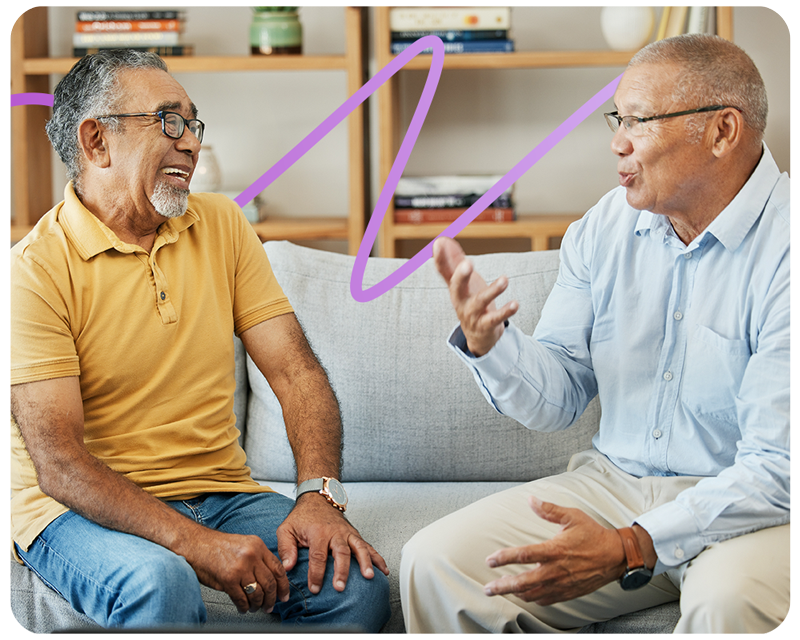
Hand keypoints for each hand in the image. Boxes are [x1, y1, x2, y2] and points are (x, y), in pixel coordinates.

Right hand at [179, 527, 290, 613]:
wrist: (196, 544)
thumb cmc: (217, 546)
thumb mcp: (244, 544)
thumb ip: (258, 557)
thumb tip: (270, 577)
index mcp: (257, 545)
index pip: (278, 568)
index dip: (283, 585)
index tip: (283, 595)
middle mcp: (251, 555)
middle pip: (270, 583)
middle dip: (271, 599)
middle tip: (270, 606)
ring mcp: (240, 567)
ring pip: (257, 593)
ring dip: (257, 604)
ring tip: (255, 608)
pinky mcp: (228, 579)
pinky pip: (241, 599)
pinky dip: (244, 607)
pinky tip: (243, 608)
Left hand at [277, 493, 389, 593]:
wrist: (318, 499)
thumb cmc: (302, 517)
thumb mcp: (286, 529)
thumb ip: (285, 548)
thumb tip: (288, 566)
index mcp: (318, 532)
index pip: (317, 555)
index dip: (316, 573)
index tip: (315, 588)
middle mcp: (335, 532)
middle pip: (341, 552)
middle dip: (341, 570)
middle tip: (340, 587)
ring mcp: (347, 533)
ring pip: (358, 548)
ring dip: (365, 562)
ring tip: (368, 577)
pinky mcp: (355, 535)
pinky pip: (368, 546)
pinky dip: (377, 558)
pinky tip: (383, 570)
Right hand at [433, 236, 517, 356]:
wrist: (478, 337)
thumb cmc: (470, 303)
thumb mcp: (462, 283)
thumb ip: (454, 261)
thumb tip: (443, 240)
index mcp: (455, 288)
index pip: (444, 272)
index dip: (440, 258)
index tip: (438, 243)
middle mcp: (460, 301)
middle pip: (456, 288)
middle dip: (461, 276)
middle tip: (468, 263)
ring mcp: (472, 314)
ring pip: (480, 302)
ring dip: (493, 290)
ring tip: (505, 280)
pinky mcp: (486, 325)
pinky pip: (495, 319)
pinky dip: (506, 311)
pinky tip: (515, 304)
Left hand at [483, 497, 625, 605]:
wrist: (616, 556)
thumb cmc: (593, 534)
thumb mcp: (572, 516)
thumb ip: (549, 510)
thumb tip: (531, 499)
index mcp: (555, 550)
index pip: (523, 555)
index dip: (504, 558)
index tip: (490, 560)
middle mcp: (556, 570)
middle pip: (523, 582)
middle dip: (502, 587)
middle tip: (488, 589)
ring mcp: (562, 584)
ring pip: (532, 594)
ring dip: (515, 594)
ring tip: (502, 591)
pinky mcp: (568, 593)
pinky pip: (546, 600)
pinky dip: (533, 598)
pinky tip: (526, 595)